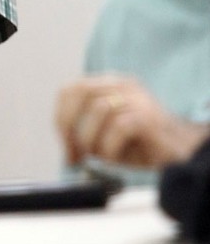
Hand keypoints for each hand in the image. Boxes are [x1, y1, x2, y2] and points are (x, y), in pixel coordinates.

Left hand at [54, 74, 207, 169]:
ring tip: (101, 157)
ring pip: (98, 110)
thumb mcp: (108, 134)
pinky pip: (117, 127)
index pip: (71, 90)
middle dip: (69, 125)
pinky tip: (115, 158)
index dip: (61, 117)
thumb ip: (86, 132)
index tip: (65, 145)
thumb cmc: (143, 145)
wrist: (182, 152)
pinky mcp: (148, 116)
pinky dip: (109, 147)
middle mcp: (123, 85)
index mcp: (110, 85)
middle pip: (80, 92)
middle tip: (74, 153)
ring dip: (91, 140)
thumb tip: (67, 149)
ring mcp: (138, 98)